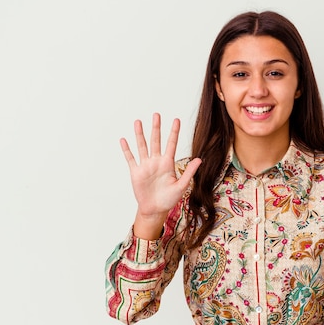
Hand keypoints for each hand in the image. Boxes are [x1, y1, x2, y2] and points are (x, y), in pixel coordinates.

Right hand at [120, 113, 200, 237]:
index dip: (174, 132)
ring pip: (142, 146)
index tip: (176, 119)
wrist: (155, 209)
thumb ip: (189, 172)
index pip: (171, 144)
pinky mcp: (136, 172)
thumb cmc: (169, 199)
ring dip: (140, 134)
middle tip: (156, 114)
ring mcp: (146, 166)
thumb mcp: (181, 186)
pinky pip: (130, 159)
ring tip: (138, 122)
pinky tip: (124, 140)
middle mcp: (156, 162)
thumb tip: (199, 159)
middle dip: (156, 128)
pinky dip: (127, 150)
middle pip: (156, 141)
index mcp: (168, 164)